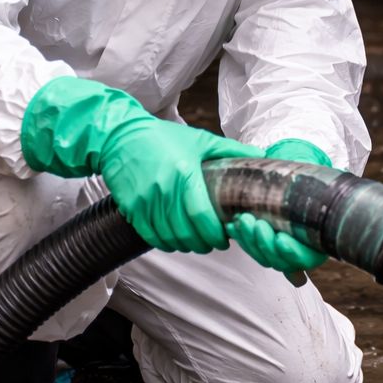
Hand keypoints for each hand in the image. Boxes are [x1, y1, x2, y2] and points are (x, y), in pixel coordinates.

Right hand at [21, 77, 262, 252]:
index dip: (215, 233)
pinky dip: (166, 243)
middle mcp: (163, 191)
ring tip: (197, 241)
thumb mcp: (199, 140)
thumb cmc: (163, 138)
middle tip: (214, 242)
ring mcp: (145, 202)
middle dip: (204, 243)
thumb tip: (261, 155)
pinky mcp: (131, 209)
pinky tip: (175, 240)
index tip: (225, 237)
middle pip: (187, 233)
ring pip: (170, 238)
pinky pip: (151, 236)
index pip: (202, 216)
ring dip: (186, 245)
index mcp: (184, 174)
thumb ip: (230, 150)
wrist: (120, 137)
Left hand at [228, 137, 336, 281]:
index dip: (293, 253)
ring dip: (250, 241)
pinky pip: (250, 249)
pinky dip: (240, 238)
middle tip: (256, 223)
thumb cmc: (308, 184)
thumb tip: (326, 192)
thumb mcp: (315, 187)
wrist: (294, 181)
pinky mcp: (262, 245)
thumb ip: (319, 194)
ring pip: (264, 258)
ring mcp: (280, 251)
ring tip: (243, 219)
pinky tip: (232, 225)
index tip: (281, 238)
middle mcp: (300, 252)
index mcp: (319, 242)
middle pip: (281, 261)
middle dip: (265, 244)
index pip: (307, 259)